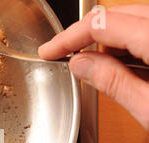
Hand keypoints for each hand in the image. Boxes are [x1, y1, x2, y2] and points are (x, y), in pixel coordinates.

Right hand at [38, 5, 148, 130]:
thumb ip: (114, 83)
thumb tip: (80, 65)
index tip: (49, 51)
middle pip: (114, 15)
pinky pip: (144, 29)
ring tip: (92, 67)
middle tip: (61, 54)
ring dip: (107, 41)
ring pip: (130, 20)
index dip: (68, 37)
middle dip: (84, 35)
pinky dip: (127, 44)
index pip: (101, 24)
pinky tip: (120, 66)